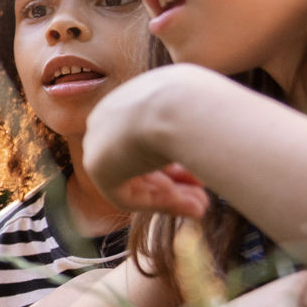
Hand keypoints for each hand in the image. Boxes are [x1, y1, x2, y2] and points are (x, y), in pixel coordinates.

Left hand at [83, 66, 217, 215]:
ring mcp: (100, 138)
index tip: (201, 175)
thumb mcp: (203, 114)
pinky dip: (156, 204)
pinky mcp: (97, 164)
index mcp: (134, 97)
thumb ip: (198, 130)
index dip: (176, 160)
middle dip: (173, 183)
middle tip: (202, 198)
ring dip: (168, 197)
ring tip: (201, 209)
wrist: (183, 105)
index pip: (148, 138)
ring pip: (133, 178)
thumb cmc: (202, 104)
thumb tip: (210, 145)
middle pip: (138, 160)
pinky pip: (125, 194)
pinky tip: (187, 206)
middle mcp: (112, 115)